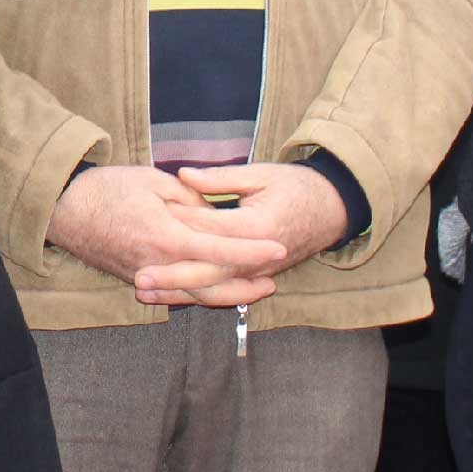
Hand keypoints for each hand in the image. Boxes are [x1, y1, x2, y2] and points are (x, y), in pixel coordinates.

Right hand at [46, 164, 287, 304]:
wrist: (63, 210)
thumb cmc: (107, 189)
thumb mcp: (153, 181)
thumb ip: (190, 199)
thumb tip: (215, 212)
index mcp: (168, 236)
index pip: (220, 249)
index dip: (252, 250)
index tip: (279, 247)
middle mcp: (160, 264)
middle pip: (213, 284)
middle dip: (247, 283)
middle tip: (275, 278)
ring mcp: (148, 276)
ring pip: (195, 296)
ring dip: (228, 296)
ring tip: (253, 291)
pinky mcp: (136, 280)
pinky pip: (175, 295)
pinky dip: (199, 296)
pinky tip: (215, 292)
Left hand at [141, 163, 352, 306]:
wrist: (333, 210)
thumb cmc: (297, 187)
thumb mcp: (262, 174)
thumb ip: (222, 178)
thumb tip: (184, 175)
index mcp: (259, 227)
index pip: (212, 231)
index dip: (179, 227)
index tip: (148, 225)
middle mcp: (258, 257)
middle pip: (209, 271)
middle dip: (173, 277)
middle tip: (139, 278)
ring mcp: (258, 271)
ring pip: (214, 288)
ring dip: (179, 292)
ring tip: (144, 292)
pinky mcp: (256, 276)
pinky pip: (223, 290)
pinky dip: (196, 294)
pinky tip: (169, 297)